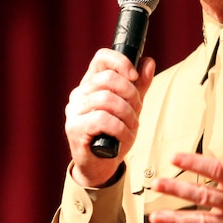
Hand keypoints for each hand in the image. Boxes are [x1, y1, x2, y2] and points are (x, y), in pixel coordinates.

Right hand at [64, 49, 155, 186]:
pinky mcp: (74, 128)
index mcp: (91, 83)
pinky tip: (123, 137)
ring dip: (128, 115)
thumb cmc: (114, 135)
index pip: (101, 57)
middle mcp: (79, 93)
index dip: (121, 62)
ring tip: (131, 127)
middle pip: (109, 78)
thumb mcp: (131, 108)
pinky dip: (120, 129)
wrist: (100, 165)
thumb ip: (139, 86)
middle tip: (137, 111)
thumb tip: (148, 62)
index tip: (134, 77)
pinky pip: (103, 119)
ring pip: (107, 99)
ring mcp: (74, 110)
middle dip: (131, 95)